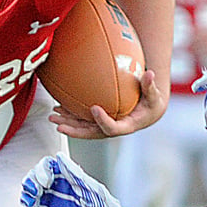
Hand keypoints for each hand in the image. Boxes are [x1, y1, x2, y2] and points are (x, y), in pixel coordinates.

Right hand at [20, 153, 141, 206]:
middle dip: (30, 184)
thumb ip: (74, 173)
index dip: (40, 171)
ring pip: (30, 199)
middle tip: (36, 193)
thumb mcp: (91, 189)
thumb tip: (59, 156)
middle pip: (33, 181)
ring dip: (26, 199)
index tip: (46, 182)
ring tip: (30, 206)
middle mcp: (56, 191)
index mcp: (65, 179)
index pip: (44, 168)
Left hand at [49, 70, 164, 139]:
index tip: (94, 108)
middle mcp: (112, 128)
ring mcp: (104, 126)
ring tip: (52, 116)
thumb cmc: (152, 102)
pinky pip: (82, 120)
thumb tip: (150, 74)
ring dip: (67, 123)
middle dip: (74, 129)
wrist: (148, 111)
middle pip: (91, 132)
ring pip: (83, 128)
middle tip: (59, 124)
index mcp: (126, 126)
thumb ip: (150, 86)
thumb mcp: (154, 96)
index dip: (102, 121)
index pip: (112, 128)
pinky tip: (58, 108)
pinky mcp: (99, 121)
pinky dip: (70, 116)